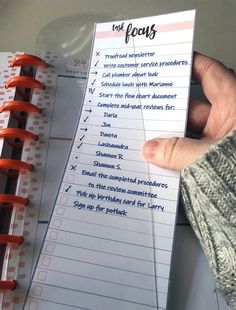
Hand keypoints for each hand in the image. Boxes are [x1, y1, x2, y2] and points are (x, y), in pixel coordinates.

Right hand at [142, 52, 235, 170]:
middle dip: (168, 108)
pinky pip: (190, 151)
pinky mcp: (213, 160)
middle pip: (191, 106)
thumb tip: (151, 149)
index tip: (168, 61)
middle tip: (145, 106)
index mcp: (234, 106)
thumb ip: (178, 152)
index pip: (210, 74)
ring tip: (146, 136)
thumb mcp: (211, 155)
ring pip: (188, 132)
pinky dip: (175, 155)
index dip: (190, 64)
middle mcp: (227, 121)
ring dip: (169, 136)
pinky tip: (158, 157)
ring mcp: (219, 141)